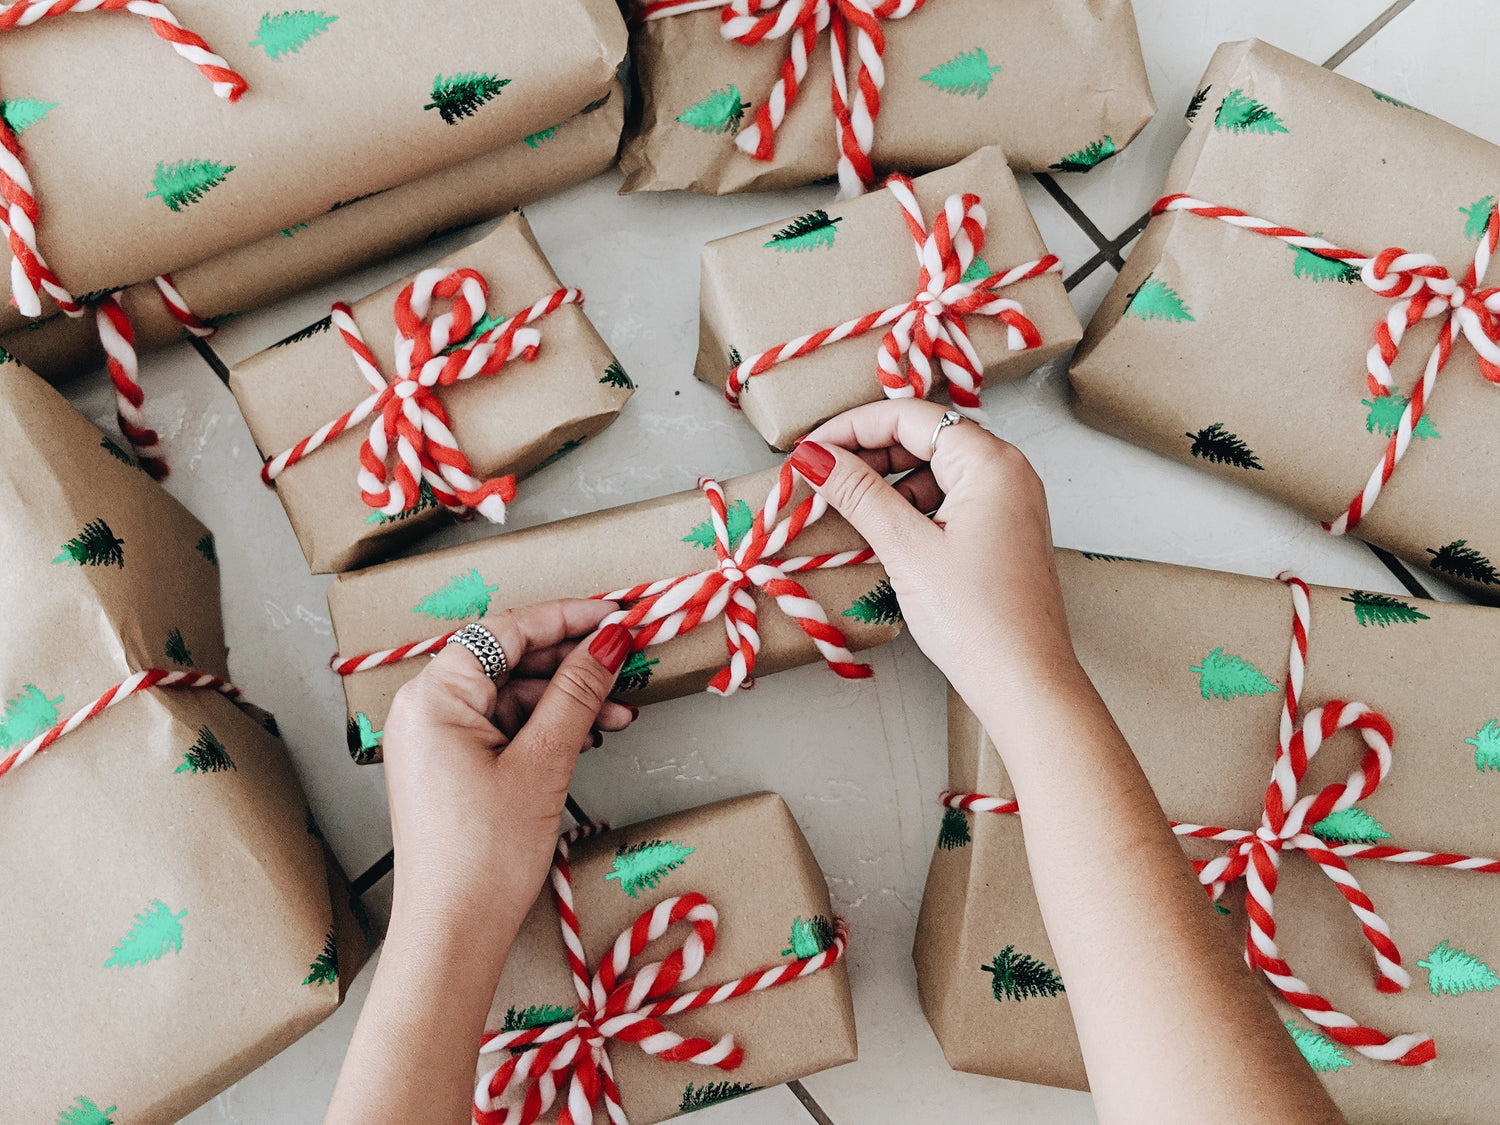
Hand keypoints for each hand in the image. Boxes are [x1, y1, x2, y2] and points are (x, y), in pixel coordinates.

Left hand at [380, 600, 636, 948]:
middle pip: (510, 660)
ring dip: (568, 700)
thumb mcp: (543, 762)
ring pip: (513, 696)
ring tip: (621, 714)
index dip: (568, 618)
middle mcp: (426, 708)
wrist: (454, 934)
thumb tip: (610, 640)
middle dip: (574, 663)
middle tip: (628, 662)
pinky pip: (504, 727)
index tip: (617, 615)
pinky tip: (589, 737)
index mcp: (435, 695)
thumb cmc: (485, 854)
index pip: (508, 631)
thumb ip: (578, 693)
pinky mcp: (451, 767)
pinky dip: (547, 728)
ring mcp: (437, 739)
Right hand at [790, 400, 1082, 705]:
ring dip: (886, 481)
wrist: (1025, 682)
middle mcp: (1007, 471)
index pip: (910, 416)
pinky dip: (910, 506)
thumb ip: (858, 494)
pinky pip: (948, 498)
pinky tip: (880, 530)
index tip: (810, 449)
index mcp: (990, 462)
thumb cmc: (977, 619)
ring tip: (843, 506)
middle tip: (819, 477)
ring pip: (934, 468)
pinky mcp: (1002, 531)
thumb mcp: (907, 548)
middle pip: (924, 436)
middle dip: (867, 453)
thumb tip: (814, 456)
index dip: (852, 427)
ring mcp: (1008, 502)